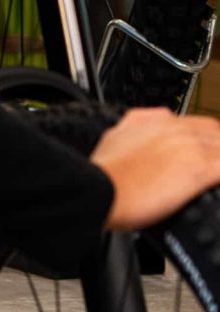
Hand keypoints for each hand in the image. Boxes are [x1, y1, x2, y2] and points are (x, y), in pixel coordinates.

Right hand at [94, 107, 219, 231]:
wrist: (102, 191)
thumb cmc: (105, 172)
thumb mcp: (115, 135)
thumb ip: (135, 126)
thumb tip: (142, 127)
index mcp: (159, 120)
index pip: (198, 124)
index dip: (204, 138)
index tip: (203, 150)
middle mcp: (178, 130)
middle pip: (216, 133)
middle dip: (217, 146)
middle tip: (211, 162)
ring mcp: (191, 148)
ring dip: (218, 158)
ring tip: (212, 175)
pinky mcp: (200, 170)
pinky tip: (215, 184)